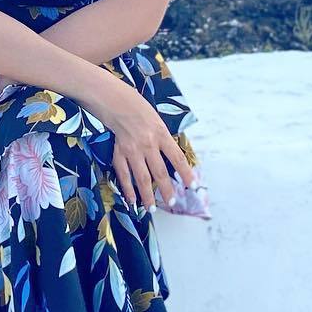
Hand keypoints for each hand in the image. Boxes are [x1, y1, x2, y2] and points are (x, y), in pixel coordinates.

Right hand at [87, 75, 197, 212]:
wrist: (117, 103)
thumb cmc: (141, 111)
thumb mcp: (159, 123)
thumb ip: (165, 142)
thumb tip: (175, 164)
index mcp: (161, 134)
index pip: (177, 158)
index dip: (186, 173)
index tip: (194, 186)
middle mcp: (147, 144)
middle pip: (159, 172)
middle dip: (167, 190)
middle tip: (172, 202)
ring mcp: (132, 150)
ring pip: (141, 178)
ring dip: (147, 195)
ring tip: (152, 209)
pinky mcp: (119, 153)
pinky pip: (124, 175)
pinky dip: (128, 189)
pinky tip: (132, 200)